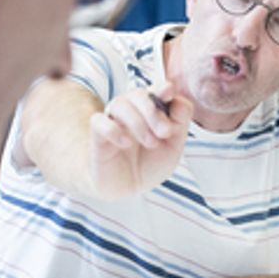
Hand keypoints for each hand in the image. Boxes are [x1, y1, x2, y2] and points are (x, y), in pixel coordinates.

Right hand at [88, 82, 194, 198]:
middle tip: (165, 132)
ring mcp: (113, 121)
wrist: (129, 188)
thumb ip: (179, 123)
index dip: (161, 89)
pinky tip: (125, 142)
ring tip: (151, 142)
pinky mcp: (97, 135)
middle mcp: (131, 111)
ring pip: (119, 104)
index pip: (155, 91)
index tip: (169, 93)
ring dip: (138, 122)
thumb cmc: (149, 164)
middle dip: (153, 111)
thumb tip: (180, 100)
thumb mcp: (173, 147)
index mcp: (150, 110)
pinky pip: (99, 121)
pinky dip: (113, 129)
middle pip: (137, 95)